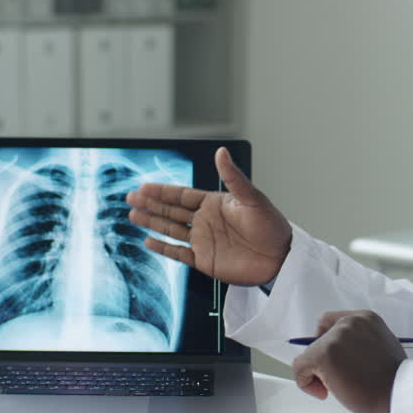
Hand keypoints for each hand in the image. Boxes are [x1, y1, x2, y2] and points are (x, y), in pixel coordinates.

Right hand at [126, 147, 291, 286]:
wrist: (281, 258)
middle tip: (130, 197)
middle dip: (151, 204)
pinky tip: (148, 241)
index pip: (182, 195)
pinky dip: (163, 248)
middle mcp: (206, 221)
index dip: (163, 191)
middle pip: (171, 211)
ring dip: (152, 222)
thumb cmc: (272, 226)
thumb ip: (233, 177)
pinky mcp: (205, 261)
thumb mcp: (252, 198)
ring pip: (171, 229)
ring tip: (133, 215)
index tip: (144, 186)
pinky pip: (179, 253)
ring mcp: (204, 241)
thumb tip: (221, 152)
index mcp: (215, 203)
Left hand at [292, 310, 406, 412]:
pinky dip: (307, 383)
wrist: (401, 395)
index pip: (332, 322)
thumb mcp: (381, 350)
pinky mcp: (324, 354)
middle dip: (324, 360)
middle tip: (341, 379)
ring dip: (319, 374)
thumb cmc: (395, 383)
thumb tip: (339, 357)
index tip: (337, 361)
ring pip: (309, 354)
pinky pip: (300, 368)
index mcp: (366, 319)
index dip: (328, 341)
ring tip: (340, 387)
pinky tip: (325, 393)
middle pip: (319, 337)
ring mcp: (336, 337)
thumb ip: (360, 345)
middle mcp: (350, 322)